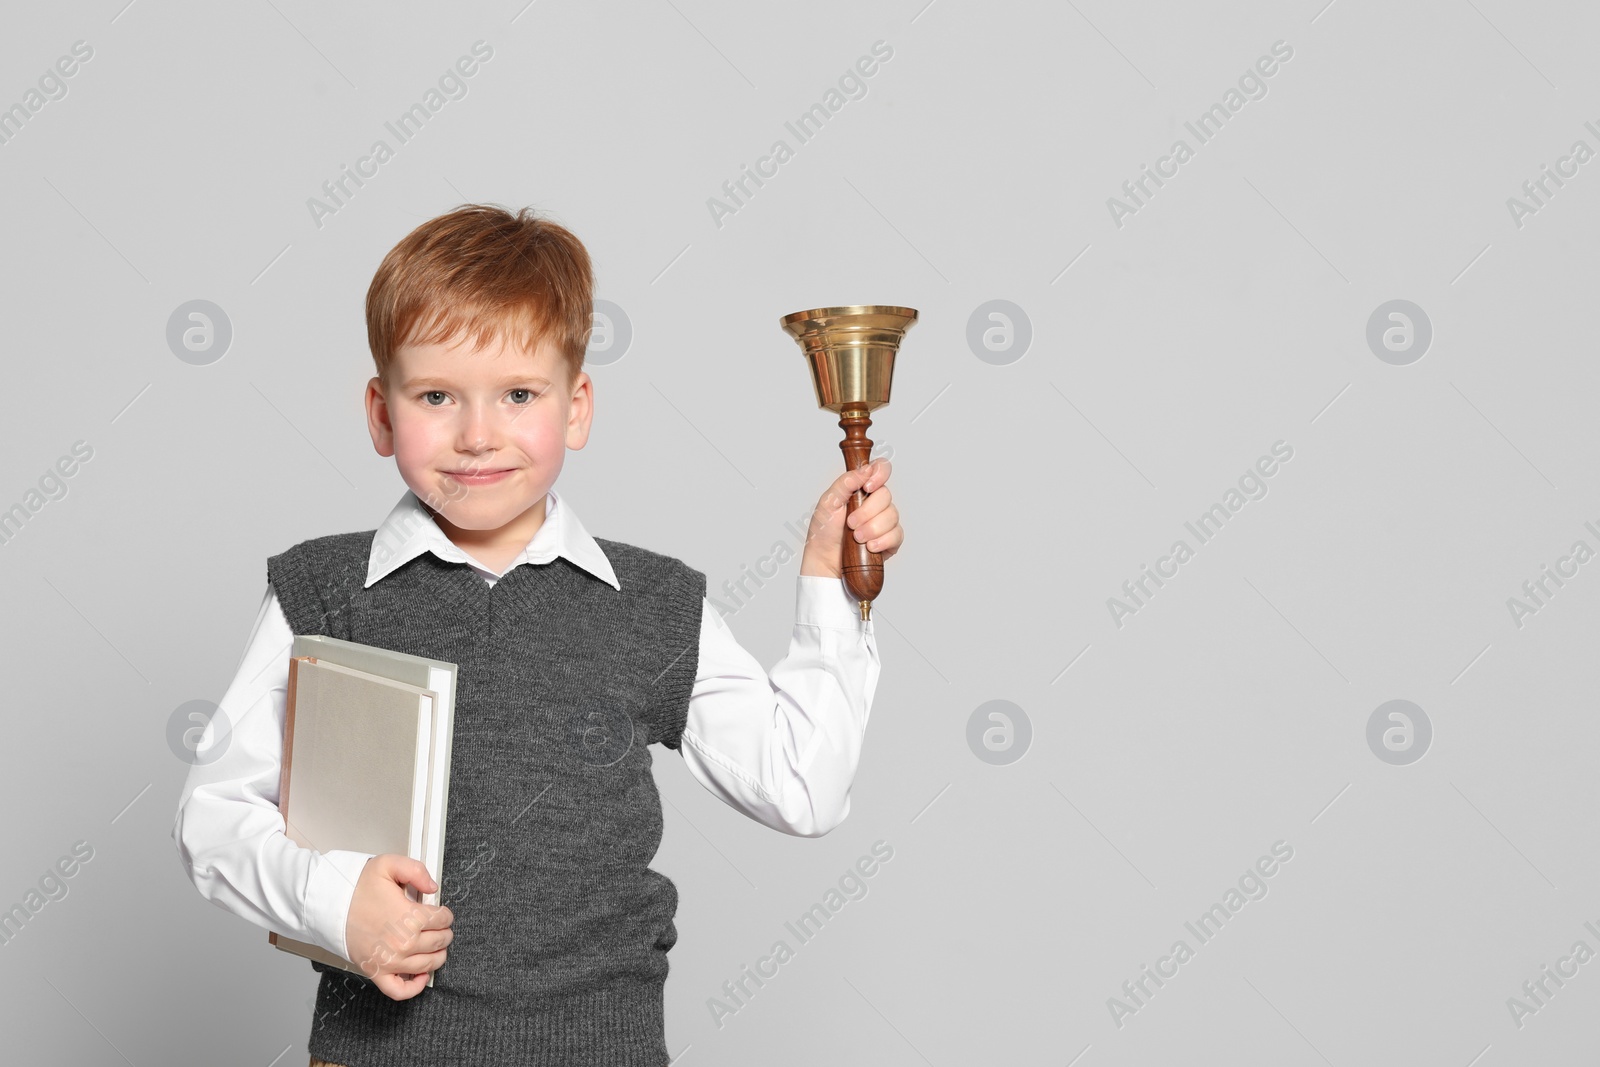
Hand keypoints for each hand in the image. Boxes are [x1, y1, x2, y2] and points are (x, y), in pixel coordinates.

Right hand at [344, 854, 453, 1000]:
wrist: (332, 905)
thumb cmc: (358, 888)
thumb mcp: (389, 865)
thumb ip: (417, 870)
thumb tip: (433, 887)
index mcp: (409, 918)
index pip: (443, 920)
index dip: (445, 914)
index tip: (440, 912)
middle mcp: (403, 944)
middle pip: (440, 942)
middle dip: (443, 932)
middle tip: (438, 927)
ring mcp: (390, 962)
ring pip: (429, 965)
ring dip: (438, 955)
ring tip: (435, 946)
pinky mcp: (377, 973)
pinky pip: (401, 990)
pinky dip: (415, 986)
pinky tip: (421, 975)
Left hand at [800, 458, 902, 578]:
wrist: (825, 560)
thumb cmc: (824, 531)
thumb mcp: (828, 502)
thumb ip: (845, 483)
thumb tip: (866, 470)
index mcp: (861, 489)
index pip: (881, 469)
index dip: (880, 474)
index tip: (867, 487)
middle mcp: (875, 503)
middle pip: (886, 496)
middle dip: (867, 512)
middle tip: (851, 523)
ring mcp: (884, 521)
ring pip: (892, 516)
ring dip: (872, 529)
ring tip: (857, 538)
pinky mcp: (890, 540)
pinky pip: (897, 535)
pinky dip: (883, 541)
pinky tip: (870, 546)